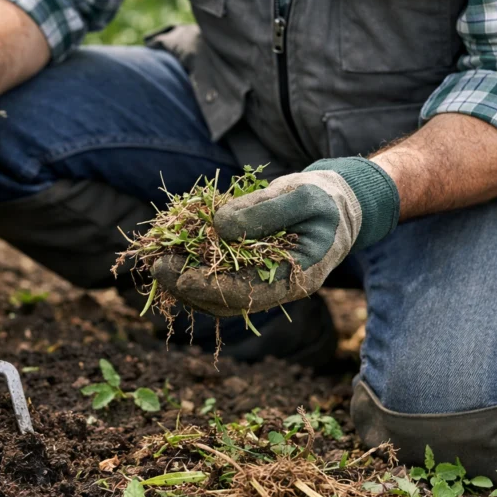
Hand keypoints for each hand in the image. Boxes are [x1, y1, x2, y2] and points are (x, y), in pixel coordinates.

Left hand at [153, 158, 399, 314]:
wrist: (340, 201)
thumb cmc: (326, 199)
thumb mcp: (301, 197)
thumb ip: (262, 212)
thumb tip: (218, 226)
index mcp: (296, 278)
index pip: (245, 294)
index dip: (208, 286)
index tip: (177, 274)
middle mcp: (276, 287)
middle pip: (224, 300)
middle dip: (187, 286)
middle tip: (156, 266)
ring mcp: (263, 280)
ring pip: (217, 291)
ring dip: (185, 279)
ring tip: (158, 260)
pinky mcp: (251, 267)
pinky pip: (219, 273)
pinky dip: (195, 264)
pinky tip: (174, 251)